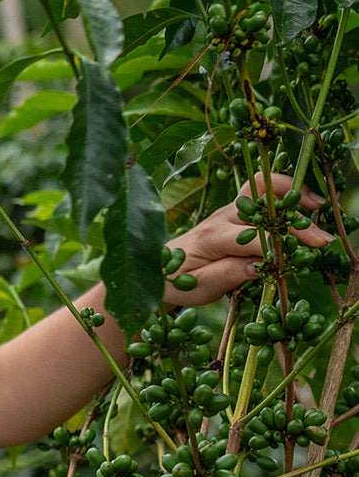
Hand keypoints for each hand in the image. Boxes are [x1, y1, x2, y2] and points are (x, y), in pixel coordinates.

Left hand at [163, 173, 331, 306]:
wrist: (157, 268)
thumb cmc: (177, 281)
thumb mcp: (200, 287)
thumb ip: (230, 275)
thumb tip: (261, 267)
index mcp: (212, 238)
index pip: (252, 238)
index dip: (278, 246)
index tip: (300, 257)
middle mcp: (222, 218)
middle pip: (261, 201)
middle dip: (293, 217)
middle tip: (319, 237)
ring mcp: (229, 212)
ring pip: (262, 189)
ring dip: (291, 194)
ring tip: (317, 206)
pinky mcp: (235, 213)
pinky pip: (262, 196)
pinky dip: (285, 197)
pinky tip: (304, 207)